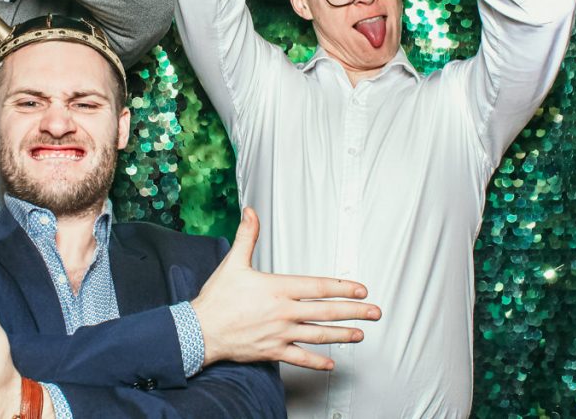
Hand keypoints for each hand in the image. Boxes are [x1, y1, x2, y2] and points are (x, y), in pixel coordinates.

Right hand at [190, 208, 380, 370]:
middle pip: (326, 312)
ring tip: (360, 334)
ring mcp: (280, 334)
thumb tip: (250, 212)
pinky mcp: (273, 351)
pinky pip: (300, 358)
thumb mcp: (233, 262)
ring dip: (342, 334)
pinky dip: (317, 361)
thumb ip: (247, 236)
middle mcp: (284, 312)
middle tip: (375, 312)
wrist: (200, 330)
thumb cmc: (217, 298)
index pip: (319, 287)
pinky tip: (331, 363)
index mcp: (278, 288)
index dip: (343, 287)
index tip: (361, 289)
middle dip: (354, 311)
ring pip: (318, 335)